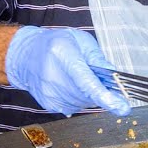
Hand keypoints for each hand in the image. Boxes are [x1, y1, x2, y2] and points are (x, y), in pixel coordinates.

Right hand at [4, 27, 131, 116]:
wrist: (25, 56)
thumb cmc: (55, 44)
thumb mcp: (79, 40)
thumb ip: (98, 57)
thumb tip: (114, 75)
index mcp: (63, 55)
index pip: (86, 81)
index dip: (105, 96)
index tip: (121, 107)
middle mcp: (53, 76)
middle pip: (88, 94)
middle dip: (99, 89)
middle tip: (94, 76)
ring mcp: (50, 93)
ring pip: (84, 103)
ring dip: (88, 94)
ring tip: (77, 78)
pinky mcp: (49, 104)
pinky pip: (75, 107)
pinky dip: (79, 99)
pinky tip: (70, 86)